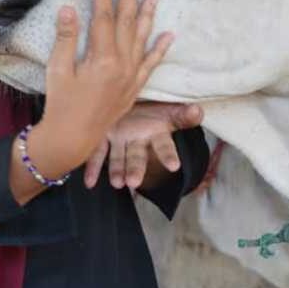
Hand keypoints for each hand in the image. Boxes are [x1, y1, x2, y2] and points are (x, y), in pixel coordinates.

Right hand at [39, 0, 173, 170]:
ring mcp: (131, 76)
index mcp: (102, 58)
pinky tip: (169, 35)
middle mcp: (122, 65)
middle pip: (127, 22)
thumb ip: (66, 38)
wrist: (72, 137)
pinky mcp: (134, 87)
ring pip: (142, 38)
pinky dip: (160, 48)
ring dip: (148, 15)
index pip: (104, 17)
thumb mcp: (57, 69)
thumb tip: (69, 8)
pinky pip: (151, 64)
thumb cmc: (61, 103)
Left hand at [83, 102, 203, 189]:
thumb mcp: (170, 109)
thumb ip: (183, 114)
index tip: (174, 166)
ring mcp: (120, 140)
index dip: (168, 155)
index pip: (164, 145)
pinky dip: (93, 168)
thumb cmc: (154, 109)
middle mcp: (137, 140)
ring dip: (116, 171)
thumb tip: (199, 110)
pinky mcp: (103, 137)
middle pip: (138, 157)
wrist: (131, 103)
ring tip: (116, 183)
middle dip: (136, 169)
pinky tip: (89, 183)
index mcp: (155, 133)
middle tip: (133, 182)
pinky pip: (97, 153)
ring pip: (118, 158)